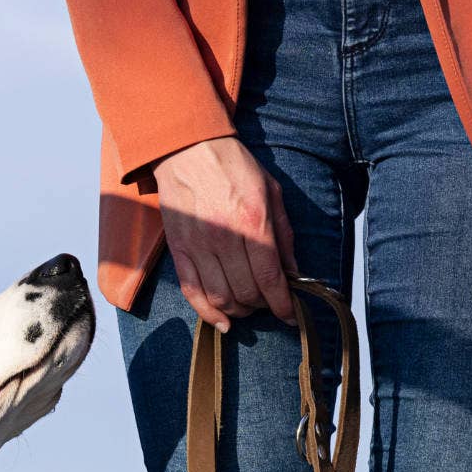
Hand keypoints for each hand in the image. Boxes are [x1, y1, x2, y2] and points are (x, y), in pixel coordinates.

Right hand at [152, 136, 296, 330]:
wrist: (188, 150)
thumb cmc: (234, 168)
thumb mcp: (271, 192)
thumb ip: (283, 234)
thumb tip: (293, 272)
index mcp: (252, 221)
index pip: (270, 277)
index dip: (283, 304)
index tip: (291, 315)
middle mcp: (224, 237)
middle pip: (246, 292)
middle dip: (263, 306)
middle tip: (269, 304)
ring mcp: (198, 246)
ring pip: (221, 297)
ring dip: (239, 311)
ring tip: (248, 308)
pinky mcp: (178, 250)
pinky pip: (192, 291)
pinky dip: (208, 313)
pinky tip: (222, 322)